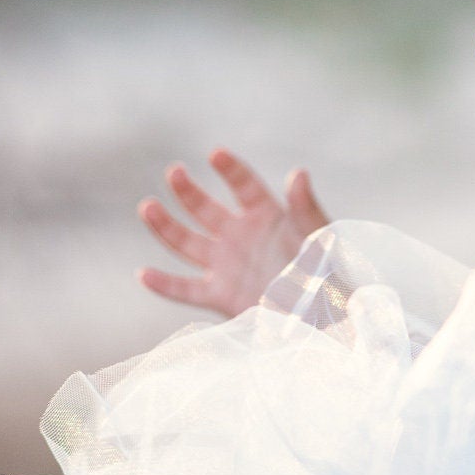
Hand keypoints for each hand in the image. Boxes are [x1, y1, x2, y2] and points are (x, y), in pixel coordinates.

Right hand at [137, 150, 331, 317]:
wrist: (329, 319)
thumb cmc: (331, 275)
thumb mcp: (320, 238)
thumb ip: (306, 208)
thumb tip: (298, 173)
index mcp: (268, 217)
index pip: (244, 186)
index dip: (230, 170)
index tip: (216, 155)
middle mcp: (241, 237)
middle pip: (205, 209)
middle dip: (188, 191)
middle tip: (174, 172)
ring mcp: (228, 266)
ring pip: (188, 244)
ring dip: (165, 226)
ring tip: (147, 207)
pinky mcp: (222, 298)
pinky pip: (187, 290)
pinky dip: (165, 285)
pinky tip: (143, 274)